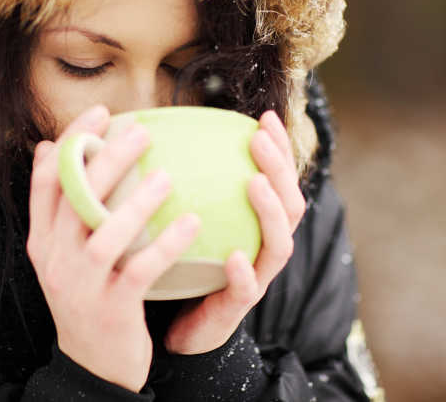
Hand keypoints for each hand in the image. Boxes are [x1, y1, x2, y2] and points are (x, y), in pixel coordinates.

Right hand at [27, 105, 200, 391]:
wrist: (92, 365)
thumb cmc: (87, 296)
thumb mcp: (62, 253)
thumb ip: (58, 206)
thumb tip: (46, 147)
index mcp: (43, 240)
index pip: (47, 181)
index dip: (70, 142)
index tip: (100, 112)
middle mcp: (56, 258)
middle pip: (76, 198)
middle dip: (106, 158)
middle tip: (141, 130)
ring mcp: (82, 284)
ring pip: (105, 232)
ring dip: (137, 200)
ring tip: (167, 175)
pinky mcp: (113, 306)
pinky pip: (141, 269)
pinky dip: (166, 244)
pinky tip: (192, 222)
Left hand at [163, 110, 305, 354]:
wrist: (181, 328)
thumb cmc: (185, 265)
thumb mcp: (187, 221)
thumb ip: (186, 187)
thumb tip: (156, 134)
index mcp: (255, 226)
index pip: (279, 182)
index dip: (279, 150)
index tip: (263, 117)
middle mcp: (263, 249)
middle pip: (290, 206)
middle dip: (280, 169)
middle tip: (259, 139)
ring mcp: (255, 278)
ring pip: (278, 245)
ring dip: (269, 211)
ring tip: (255, 182)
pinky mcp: (235, 307)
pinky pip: (246, 290)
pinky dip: (243, 272)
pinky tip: (232, 256)